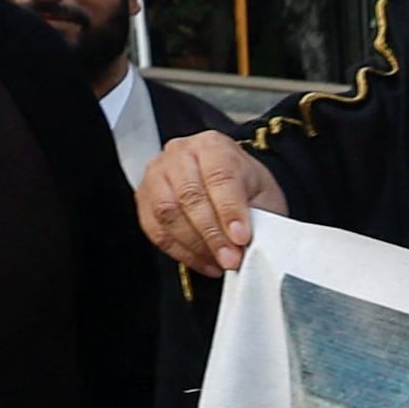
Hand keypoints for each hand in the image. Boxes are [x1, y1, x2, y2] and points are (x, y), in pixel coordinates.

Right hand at [137, 133, 285, 271]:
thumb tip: (249, 243)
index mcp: (213, 146)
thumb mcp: (264, 194)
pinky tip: (203, 261)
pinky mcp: (144, 198)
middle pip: (190, 195)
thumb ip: (259, 214)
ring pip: (168, 212)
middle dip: (212, 234)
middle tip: (231, 258)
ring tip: (219, 261)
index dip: (229, 209)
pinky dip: (180, 252)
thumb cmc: (246, 188)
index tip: (241, 237)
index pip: (219, 175)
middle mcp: (180, 153)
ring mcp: (157, 174)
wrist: (230, 185)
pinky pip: (155, 229)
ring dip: (195, 245)